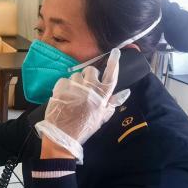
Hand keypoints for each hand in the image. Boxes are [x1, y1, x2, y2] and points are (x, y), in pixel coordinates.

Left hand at [35, 48, 130, 162]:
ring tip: (73, 95)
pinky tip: (64, 96)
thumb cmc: (84, 128)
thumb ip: (113, 103)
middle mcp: (90, 89)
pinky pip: (64, 79)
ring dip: (76, 82)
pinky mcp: (61, 88)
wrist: (62, 136)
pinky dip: (64, 86)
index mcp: (102, 97)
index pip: (111, 76)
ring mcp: (75, 87)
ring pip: (77, 74)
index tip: (115, 52)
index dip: (114, 63)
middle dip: (89, 76)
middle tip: (85, 87)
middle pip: (92, 70)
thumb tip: (126, 91)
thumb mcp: (102, 117)